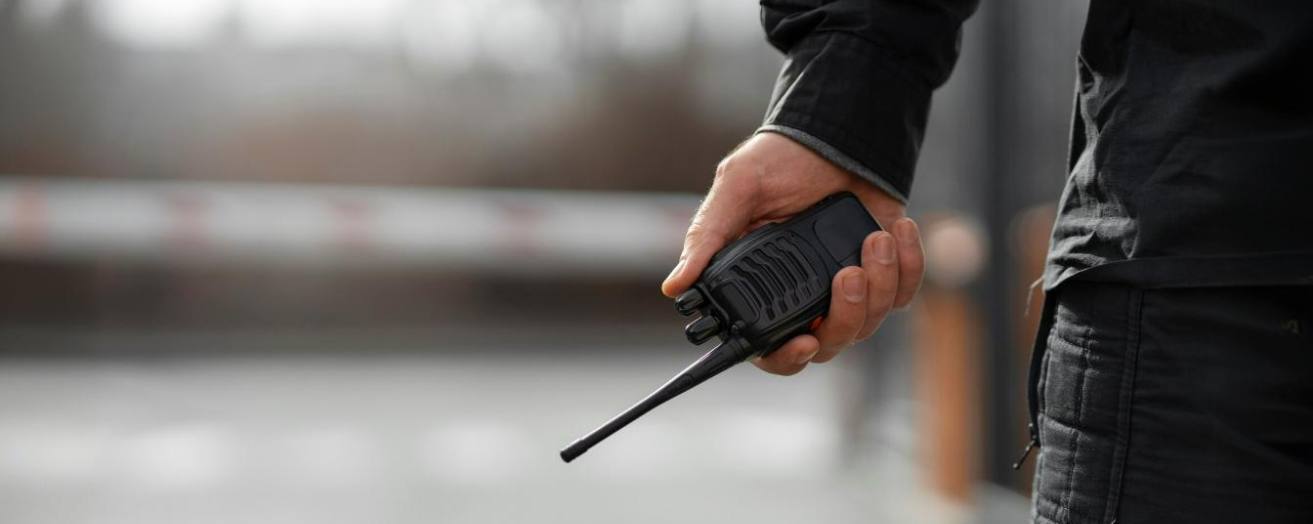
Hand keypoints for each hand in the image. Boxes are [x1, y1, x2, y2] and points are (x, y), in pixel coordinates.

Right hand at [662, 133, 924, 374]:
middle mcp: (804, 296)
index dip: (784, 356)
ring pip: (868, 322)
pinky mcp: (884, 273)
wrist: (835, 132)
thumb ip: (709, 237)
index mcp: (762, 286)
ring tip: (875, 239)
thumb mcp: (737, 188)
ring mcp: (846, 288)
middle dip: (845, 316)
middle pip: (826, 344)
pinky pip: (903, 293)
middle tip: (848, 275)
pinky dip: (907, 266)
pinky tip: (896, 231)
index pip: (769, 347)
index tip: (804, 342)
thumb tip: (674, 286)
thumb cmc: (780, 161)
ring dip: (879, 285)